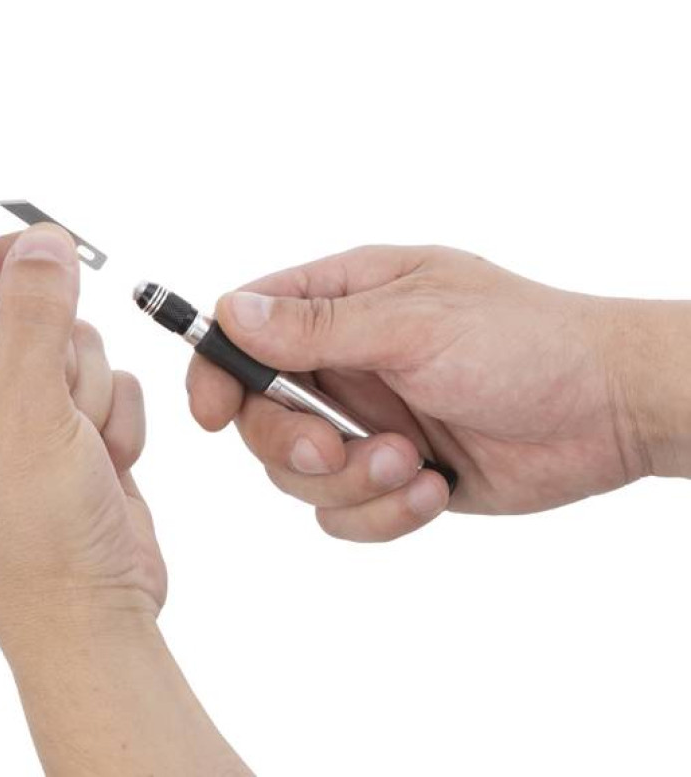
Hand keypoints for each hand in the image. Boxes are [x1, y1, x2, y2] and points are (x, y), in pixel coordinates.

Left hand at [0, 226, 165, 640]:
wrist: (91, 604)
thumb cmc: (35, 526)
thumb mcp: (26, 402)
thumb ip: (36, 308)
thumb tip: (45, 239)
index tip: (53, 250)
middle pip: (21, 312)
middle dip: (59, 350)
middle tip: (59, 399)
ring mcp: (20, 416)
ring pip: (74, 344)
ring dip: (92, 390)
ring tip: (81, 445)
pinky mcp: (69, 432)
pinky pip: (108, 380)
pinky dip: (116, 416)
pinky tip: (103, 463)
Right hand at [187, 245, 651, 541]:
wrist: (605, 409)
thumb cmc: (523, 341)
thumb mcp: (413, 323)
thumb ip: (316, 327)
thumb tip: (230, 311)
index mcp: (344, 302)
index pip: (246, 330)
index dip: (216, 371)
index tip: (210, 414)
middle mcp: (344, 362)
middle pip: (261, 415)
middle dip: (293, 442)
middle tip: (334, 449)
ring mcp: (365, 422)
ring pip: (299, 475)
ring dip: (350, 481)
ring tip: (411, 463)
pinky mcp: (390, 475)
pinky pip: (345, 514)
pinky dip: (383, 513)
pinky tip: (435, 487)